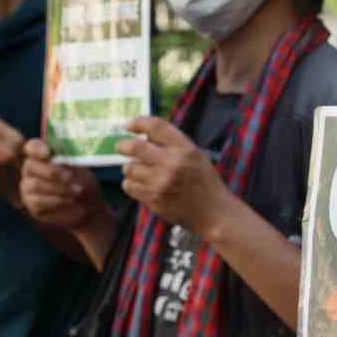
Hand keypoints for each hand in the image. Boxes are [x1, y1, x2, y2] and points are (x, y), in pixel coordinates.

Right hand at [19, 139, 108, 229]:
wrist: (89, 207)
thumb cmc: (83, 183)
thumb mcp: (80, 170)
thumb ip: (67, 161)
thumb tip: (59, 155)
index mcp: (43, 156)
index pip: (32, 147)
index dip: (36, 148)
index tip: (47, 153)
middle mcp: (31, 170)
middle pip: (30, 165)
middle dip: (52, 171)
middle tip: (70, 177)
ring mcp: (28, 187)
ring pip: (35, 184)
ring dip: (59, 188)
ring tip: (77, 191)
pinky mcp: (31, 204)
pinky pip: (38, 201)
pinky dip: (57, 200)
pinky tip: (70, 200)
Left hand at [117, 116, 231, 235]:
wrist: (215, 213)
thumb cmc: (204, 182)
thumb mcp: (196, 156)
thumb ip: (173, 145)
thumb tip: (142, 135)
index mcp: (186, 149)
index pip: (156, 126)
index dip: (138, 122)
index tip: (129, 126)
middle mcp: (173, 163)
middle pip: (134, 147)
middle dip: (122, 146)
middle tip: (121, 147)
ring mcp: (162, 183)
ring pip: (129, 168)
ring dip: (130, 168)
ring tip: (139, 172)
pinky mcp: (155, 199)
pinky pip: (129, 186)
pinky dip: (131, 184)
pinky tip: (141, 185)